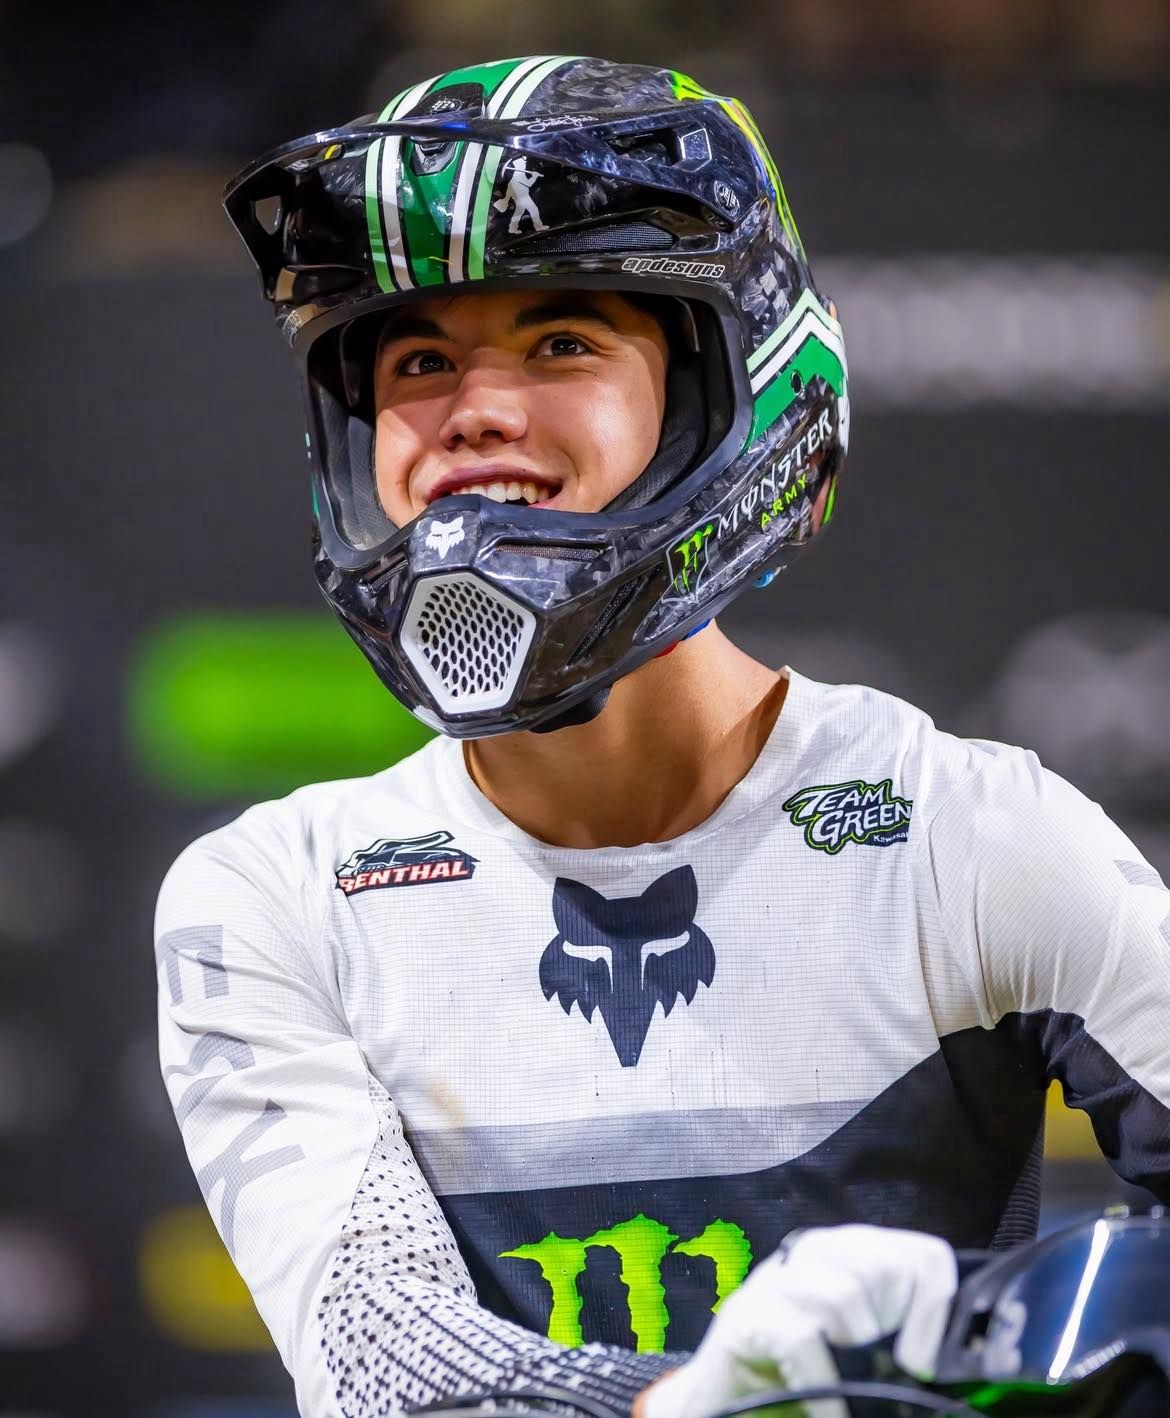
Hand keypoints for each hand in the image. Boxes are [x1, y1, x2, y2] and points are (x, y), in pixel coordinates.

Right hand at [638, 1224, 957, 1417]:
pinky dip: (827, 1389)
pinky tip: (831, 1413)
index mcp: (849, 1257)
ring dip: (855, 1356)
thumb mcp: (862, 1358)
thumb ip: (895, 1343)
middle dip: (892, 1328)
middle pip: (884, 1265)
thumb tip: (940, 1362)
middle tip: (884, 1371)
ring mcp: (774, 1281)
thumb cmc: (803, 1382)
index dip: (937, 1305)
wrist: (724, 1405)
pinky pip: (803, 1338)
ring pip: (843, 1295)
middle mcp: (811, 1255)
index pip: (919, 1253)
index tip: (925, 1362)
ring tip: (847, 1386)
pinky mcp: (744, 1317)